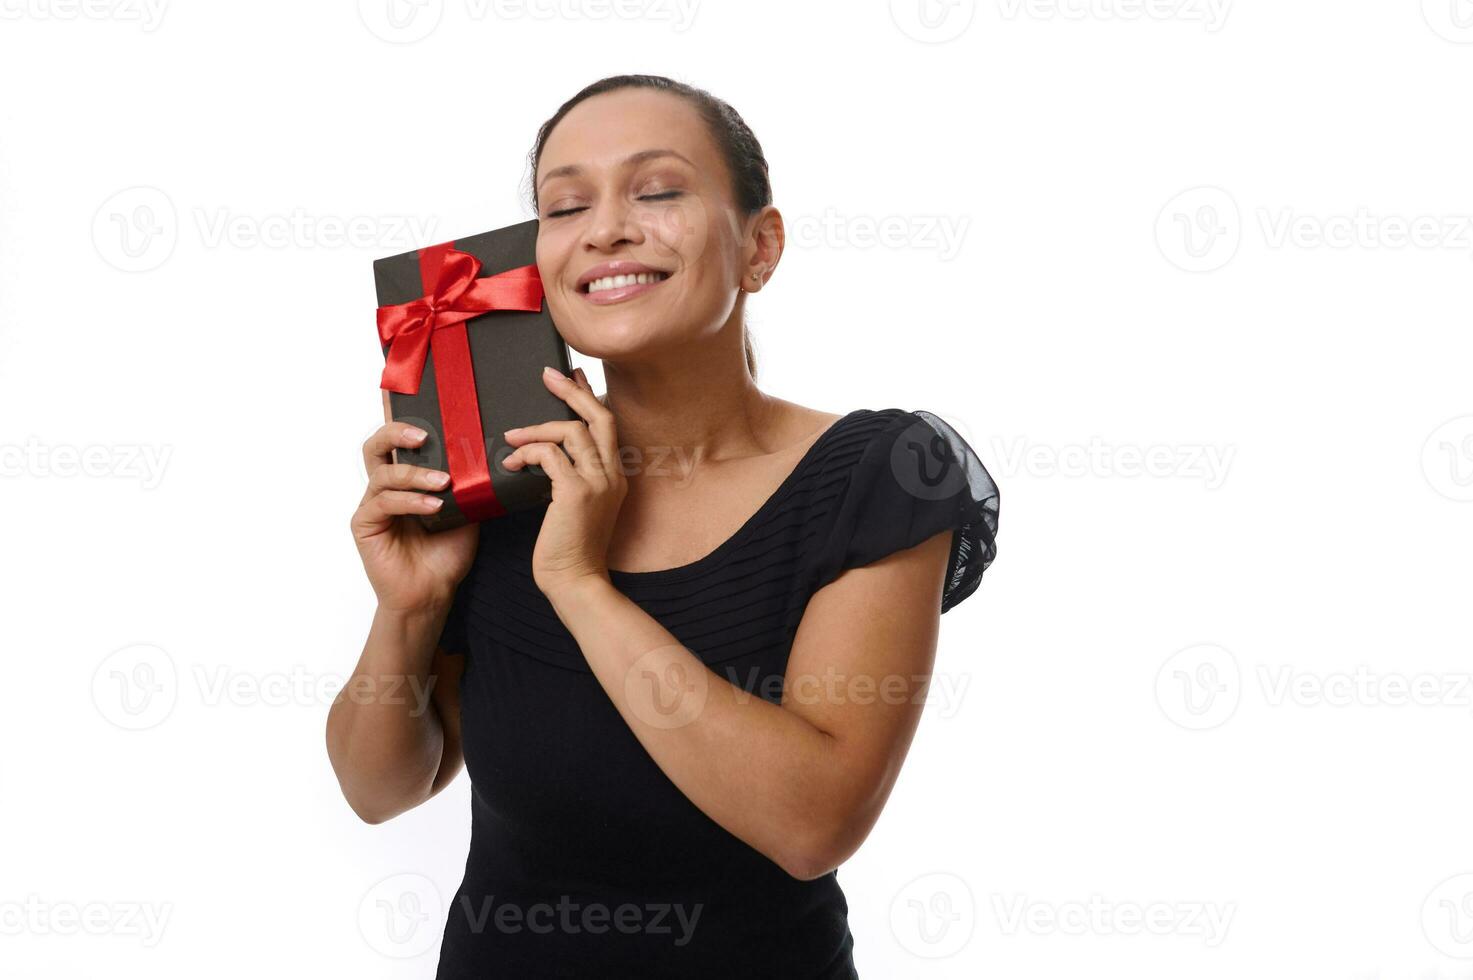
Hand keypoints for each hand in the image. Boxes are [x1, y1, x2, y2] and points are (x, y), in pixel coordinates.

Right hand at [351, 415, 479, 614]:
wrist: (432, 594)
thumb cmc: (445, 554)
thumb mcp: (466, 512)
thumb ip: (466, 484)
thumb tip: (486, 456)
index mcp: (405, 482)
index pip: (398, 443)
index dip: (402, 421)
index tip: (422, 406)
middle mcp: (385, 489)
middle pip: (376, 447)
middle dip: (396, 432)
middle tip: (424, 435)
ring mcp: (373, 505)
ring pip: (383, 474)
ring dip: (414, 474)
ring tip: (443, 483)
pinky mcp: (365, 525)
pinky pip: (383, 503)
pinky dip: (410, 501)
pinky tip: (432, 507)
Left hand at [503, 366, 625, 597]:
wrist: (575, 582)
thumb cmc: (570, 551)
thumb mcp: (577, 508)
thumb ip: (570, 480)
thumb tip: (546, 456)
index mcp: (615, 478)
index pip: (606, 426)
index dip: (589, 397)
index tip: (572, 377)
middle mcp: (612, 476)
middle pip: (598, 418)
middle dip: (572, 391)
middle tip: (548, 375)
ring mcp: (597, 483)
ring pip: (570, 432)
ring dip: (536, 429)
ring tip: (511, 437)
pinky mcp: (575, 493)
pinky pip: (550, 455)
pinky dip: (527, 452)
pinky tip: (511, 464)